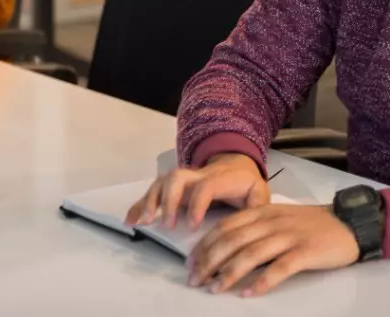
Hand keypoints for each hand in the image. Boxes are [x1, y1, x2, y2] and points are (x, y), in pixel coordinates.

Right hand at [125, 153, 268, 229]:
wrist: (236, 163)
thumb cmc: (245, 182)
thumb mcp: (258, 192)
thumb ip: (257, 206)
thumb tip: (252, 223)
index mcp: (219, 178)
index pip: (205, 186)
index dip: (196, 204)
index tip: (190, 225)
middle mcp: (198, 175)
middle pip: (177, 178)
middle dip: (168, 200)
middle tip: (166, 225)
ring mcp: (183, 180)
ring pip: (162, 182)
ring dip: (150, 201)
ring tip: (144, 222)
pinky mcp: (173, 186)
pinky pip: (153, 191)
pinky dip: (140, 204)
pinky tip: (130, 220)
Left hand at [187, 203, 358, 296]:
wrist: (348, 222)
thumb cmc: (312, 224)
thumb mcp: (280, 218)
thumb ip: (256, 228)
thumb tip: (226, 248)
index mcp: (264, 212)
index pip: (226, 226)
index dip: (205, 245)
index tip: (190, 263)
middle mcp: (273, 222)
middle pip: (234, 240)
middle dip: (210, 260)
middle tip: (195, 280)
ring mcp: (289, 236)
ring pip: (252, 253)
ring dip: (229, 272)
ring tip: (215, 288)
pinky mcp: (306, 252)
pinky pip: (280, 267)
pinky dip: (262, 281)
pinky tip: (250, 293)